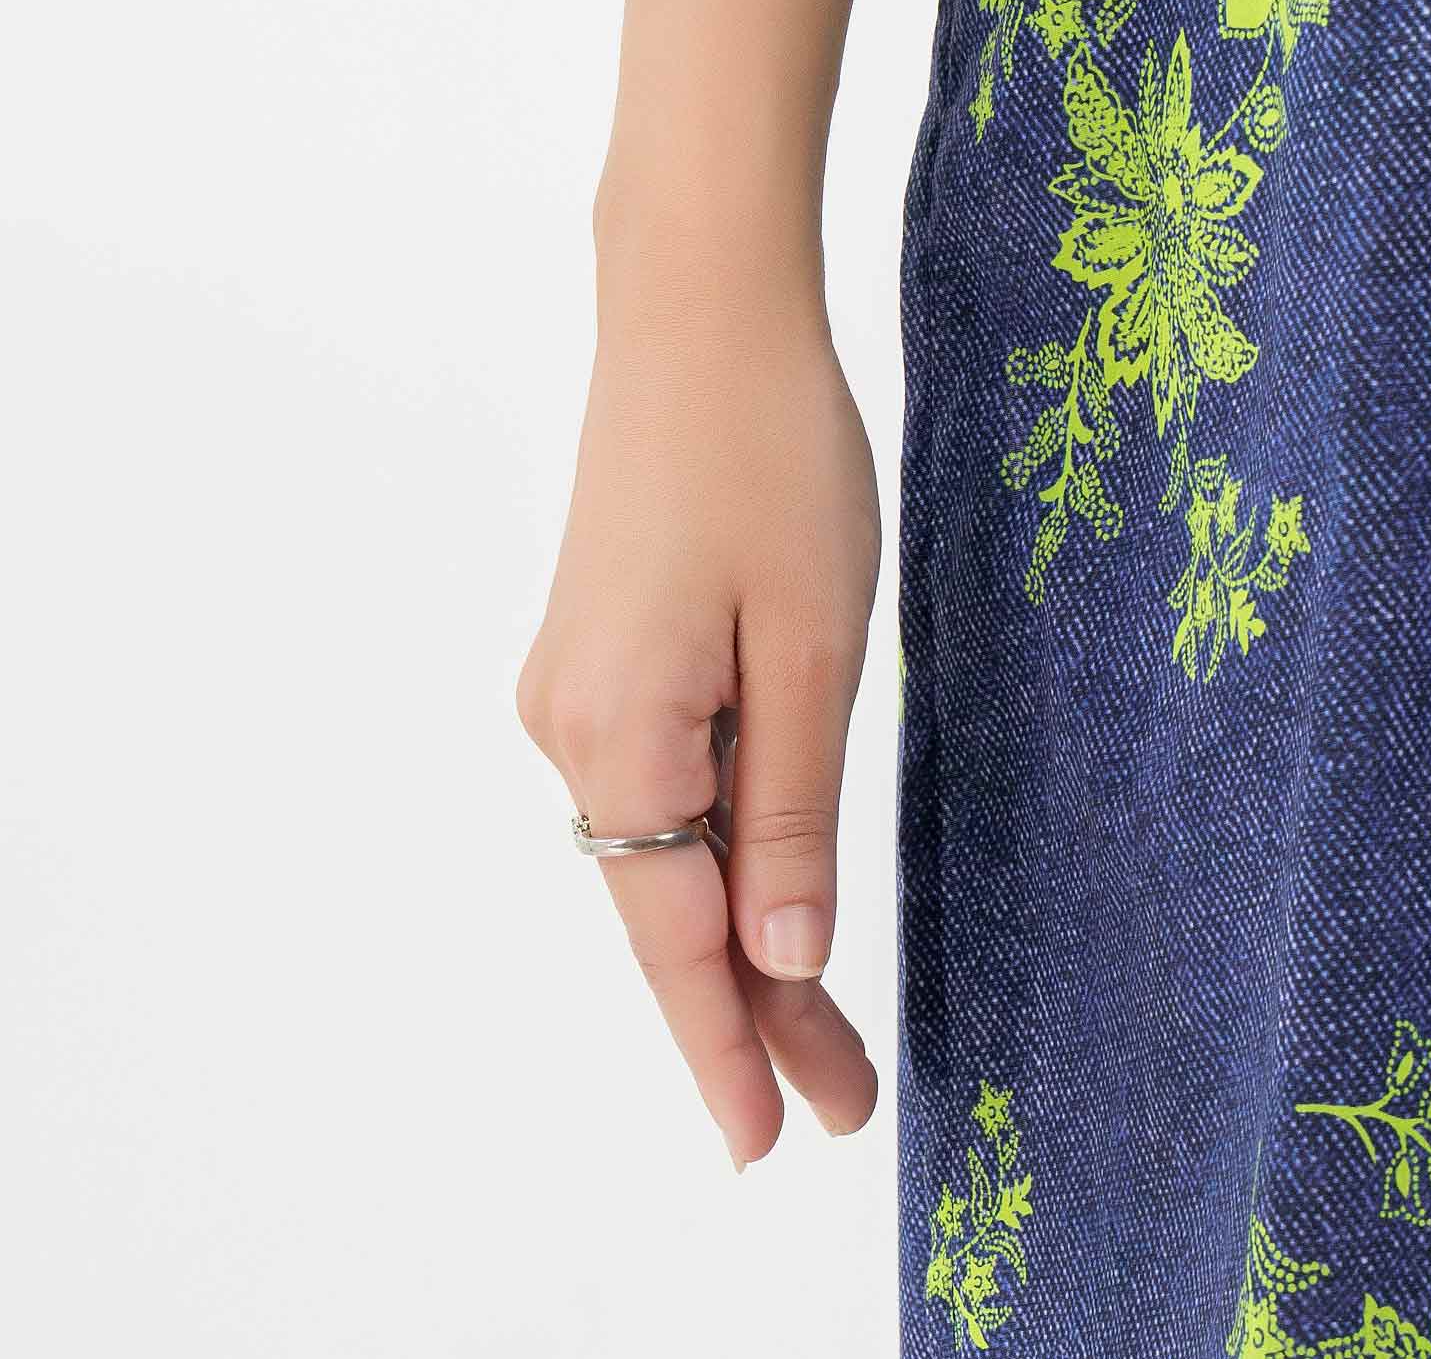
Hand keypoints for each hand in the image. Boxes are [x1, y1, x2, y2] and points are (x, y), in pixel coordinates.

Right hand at [517, 245, 882, 1168]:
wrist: (697, 306)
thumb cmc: (772, 455)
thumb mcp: (816, 644)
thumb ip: (792, 808)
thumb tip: (780, 951)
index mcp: (622, 733)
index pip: (678, 937)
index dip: (731, 1045)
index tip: (773, 1142)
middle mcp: (570, 723)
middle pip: (662, 903)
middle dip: (753, 1004)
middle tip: (842, 1099)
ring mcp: (572, 681)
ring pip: (660, 839)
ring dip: (737, 920)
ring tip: (823, 1014)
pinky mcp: (596, 641)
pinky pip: (656, 772)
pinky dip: (714, 832)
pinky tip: (765, 872)